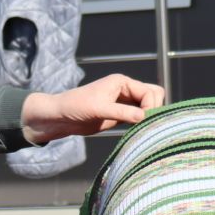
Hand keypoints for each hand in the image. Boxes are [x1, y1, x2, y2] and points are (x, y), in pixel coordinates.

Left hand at [23, 74, 165, 144]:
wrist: (60, 117)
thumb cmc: (75, 106)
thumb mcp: (99, 109)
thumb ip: (122, 112)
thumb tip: (143, 116)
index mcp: (122, 82)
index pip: (149, 91)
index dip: (151, 105)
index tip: (144, 120)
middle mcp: (125, 90)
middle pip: (153, 95)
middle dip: (153, 108)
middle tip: (146, 123)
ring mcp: (123, 103)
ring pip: (146, 107)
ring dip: (148, 117)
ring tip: (143, 129)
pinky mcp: (119, 115)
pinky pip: (137, 117)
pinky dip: (140, 123)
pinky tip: (137, 132)